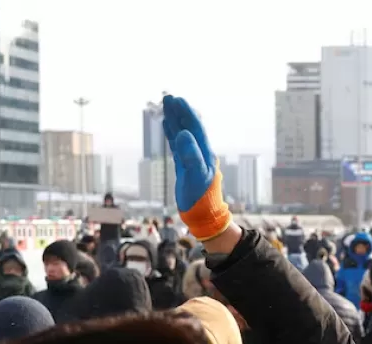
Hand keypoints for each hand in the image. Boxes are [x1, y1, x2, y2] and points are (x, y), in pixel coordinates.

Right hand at [161, 95, 229, 240]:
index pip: (195, 128)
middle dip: (179, 112)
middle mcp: (200, 154)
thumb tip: (183, 133)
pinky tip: (168, 127)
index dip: (186, 113)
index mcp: (205, 154)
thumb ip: (190, 155)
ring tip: (166, 106)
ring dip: (175, 120)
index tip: (176, 100)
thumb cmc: (201, 199)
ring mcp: (192, 159)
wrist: (203, 217)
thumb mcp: (195, 176)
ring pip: (182, 134)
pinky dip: (172, 134)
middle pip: (189, 127)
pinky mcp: (185, 166)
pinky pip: (178, 146)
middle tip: (168, 97)